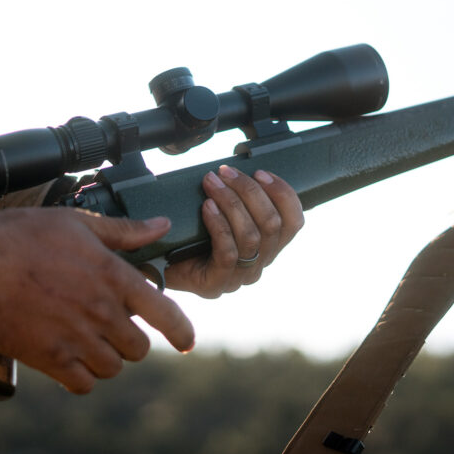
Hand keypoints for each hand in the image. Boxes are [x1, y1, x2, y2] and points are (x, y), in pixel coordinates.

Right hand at [0, 208, 194, 393]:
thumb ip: (124, 231)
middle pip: (139, 347)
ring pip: (114, 366)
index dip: (182, 331)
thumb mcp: (77, 222)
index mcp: (113, 276)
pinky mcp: (48, 358)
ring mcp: (75, 338)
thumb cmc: (22, 235)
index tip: (187, 341)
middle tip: (113, 325)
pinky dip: (83, 376)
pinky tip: (72, 359)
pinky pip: (83, 383)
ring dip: (108, 357)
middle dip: (132, 338)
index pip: (165, 313)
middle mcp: (101, 311)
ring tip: (91, 340)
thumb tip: (161, 226)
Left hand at [165, 166, 303, 297]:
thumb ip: (241, 198)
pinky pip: (227, 252)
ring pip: (250, 236)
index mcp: (269, 246)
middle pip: (271, 224)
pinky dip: (219, 225)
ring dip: (231, 202)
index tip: (260, 172)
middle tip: (225, 172)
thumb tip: (238, 169)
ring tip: (211, 183)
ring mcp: (239, 277)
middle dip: (249, 191)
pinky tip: (207, 207)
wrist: (160, 265)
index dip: (283, 193)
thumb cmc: (192, 235)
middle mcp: (260, 263)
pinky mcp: (216, 285)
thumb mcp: (224, 213)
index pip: (294, 221)